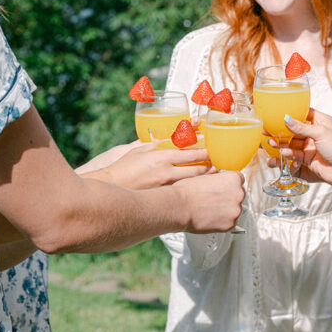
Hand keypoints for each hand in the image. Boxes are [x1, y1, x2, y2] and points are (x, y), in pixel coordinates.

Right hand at [78, 141, 209, 189]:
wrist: (113, 188)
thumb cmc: (125, 167)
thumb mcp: (141, 149)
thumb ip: (157, 143)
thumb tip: (171, 134)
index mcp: (162, 156)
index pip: (191, 152)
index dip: (205, 150)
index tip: (213, 149)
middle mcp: (166, 172)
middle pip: (197, 169)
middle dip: (210, 166)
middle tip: (218, 163)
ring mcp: (166, 187)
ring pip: (193, 182)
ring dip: (205, 179)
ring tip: (213, 176)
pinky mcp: (164, 198)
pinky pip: (184, 193)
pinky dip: (194, 190)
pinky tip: (200, 190)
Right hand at [175, 170, 244, 232]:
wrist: (179, 207)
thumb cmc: (187, 191)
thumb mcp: (205, 176)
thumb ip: (217, 178)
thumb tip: (220, 180)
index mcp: (233, 179)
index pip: (239, 179)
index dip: (229, 184)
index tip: (223, 188)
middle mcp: (238, 194)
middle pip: (239, 194)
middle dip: (229, 197)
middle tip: (215, 200)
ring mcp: (235, 210)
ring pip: (235, 209)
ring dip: (227, 209)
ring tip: (211, 209)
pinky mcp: (231, 224)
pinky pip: (230, 222)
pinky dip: (222, 221)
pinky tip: (211, 217)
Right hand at [278, 109, 331, 196]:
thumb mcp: (320, 132)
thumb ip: (301, 127)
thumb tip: (286, 118)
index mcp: (320, 122)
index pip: (303, 114)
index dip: (291, 114)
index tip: (277, 114)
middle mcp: (314, 134)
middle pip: (293, 130)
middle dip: (281, 131)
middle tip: (267, 131)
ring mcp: (309, 147)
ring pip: (291, 144)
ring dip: (281, 144)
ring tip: (272, 143)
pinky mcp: (306, 160)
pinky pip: (293, 156)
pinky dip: (287, 155)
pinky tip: (283, 154)